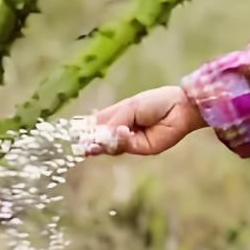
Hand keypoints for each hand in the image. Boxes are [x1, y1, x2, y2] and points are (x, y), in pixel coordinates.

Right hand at [82, 85, 205, 156]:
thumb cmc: (154, 101)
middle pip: (99, 139)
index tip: (71, 135)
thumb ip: (113, 121)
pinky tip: (122, 131)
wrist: (179, 107)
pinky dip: (121, 140)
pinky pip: (125, 147)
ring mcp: (129, 141)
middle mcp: (120, 129)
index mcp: (115, 116)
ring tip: (100, 138)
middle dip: (90, 142)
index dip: (83, 130)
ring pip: (110, 146)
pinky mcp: (140, 148)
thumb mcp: (130, 107)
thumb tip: (98, 137)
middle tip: (81, 144)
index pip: (94, 125)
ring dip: (104, 142)